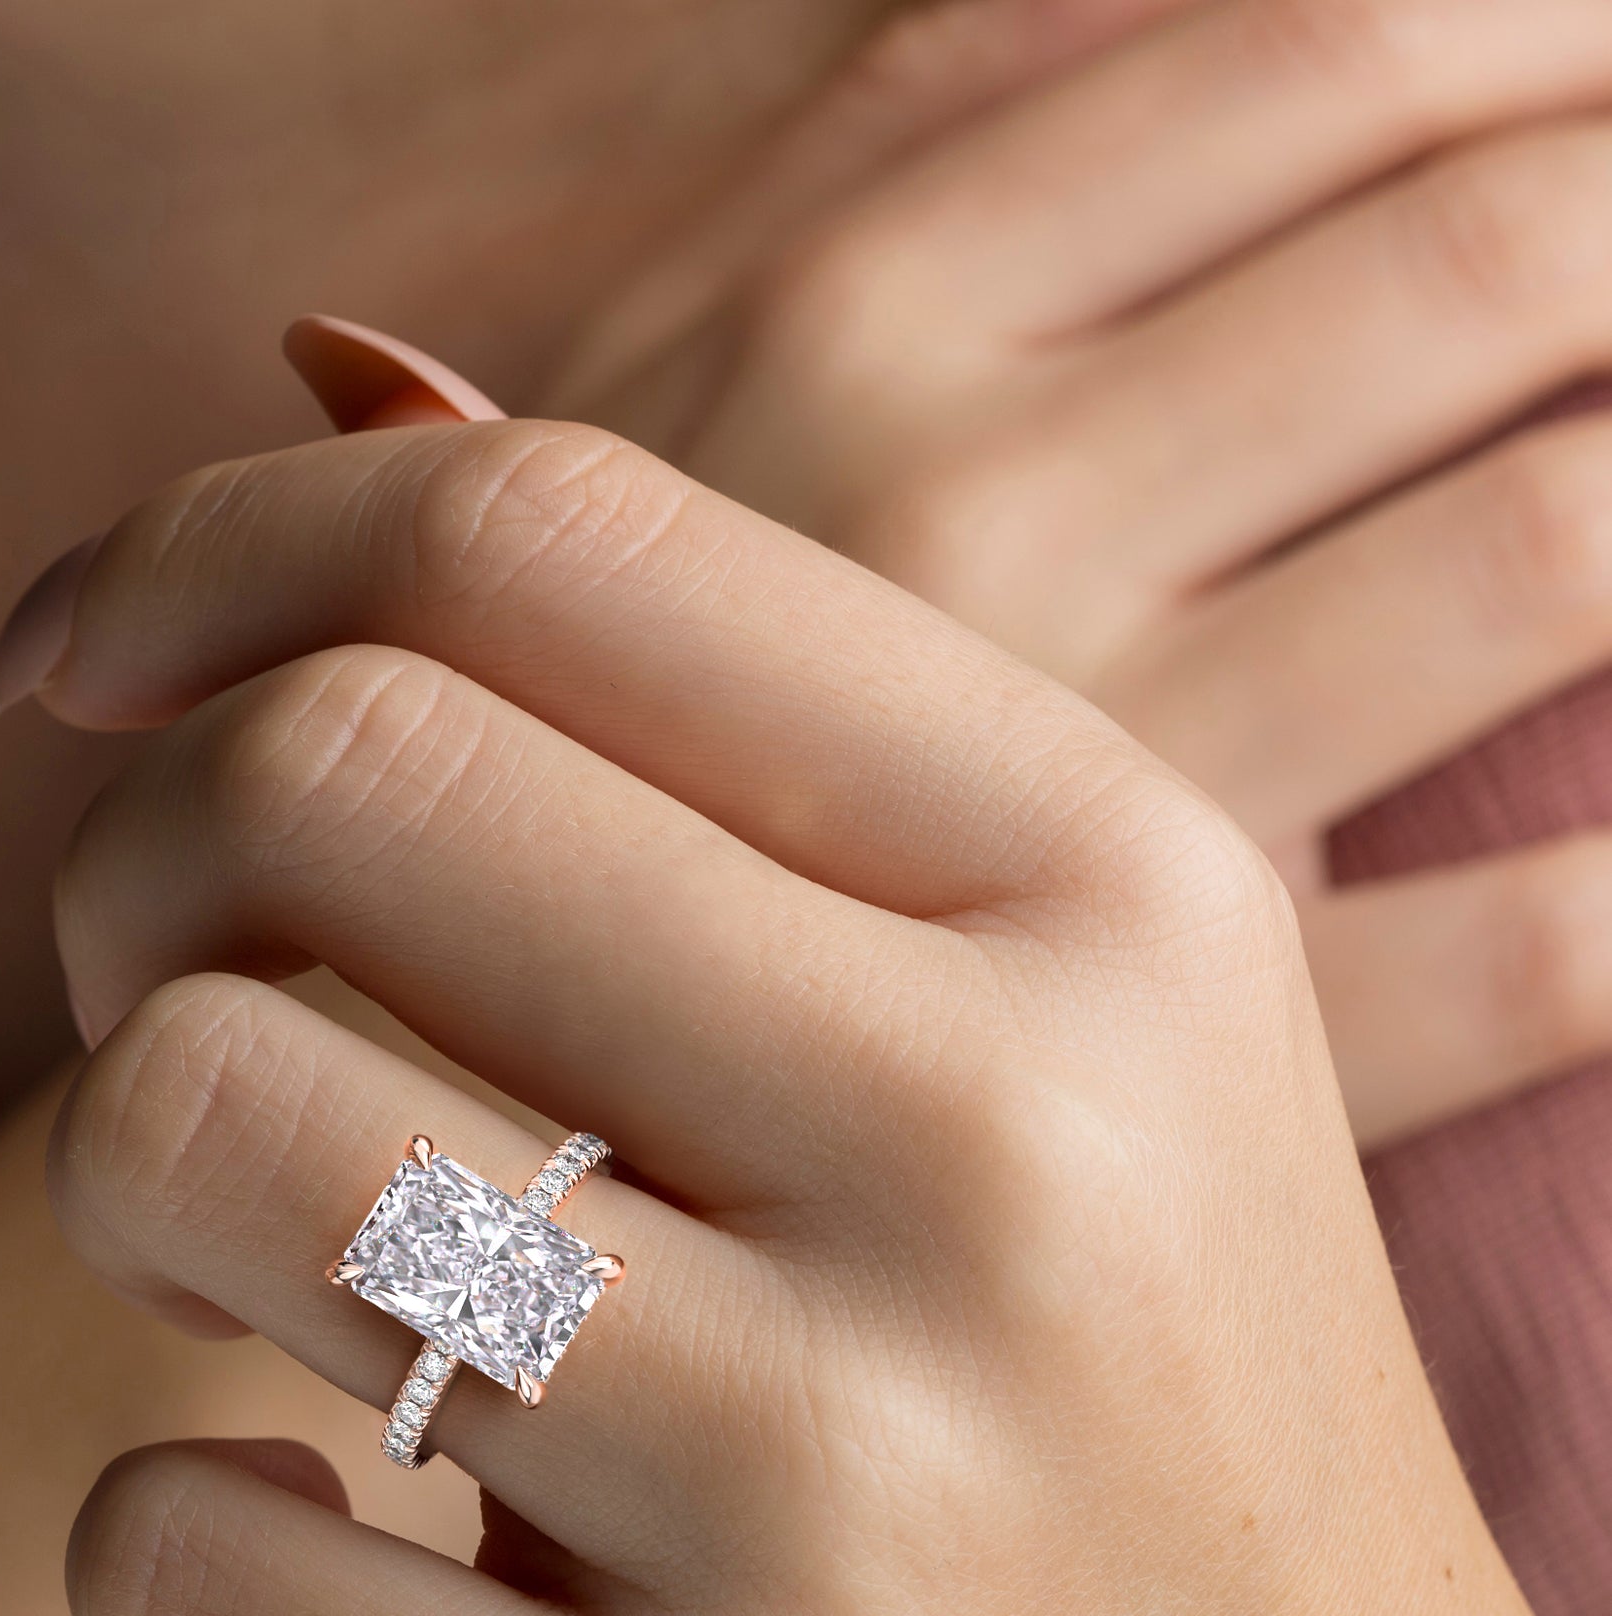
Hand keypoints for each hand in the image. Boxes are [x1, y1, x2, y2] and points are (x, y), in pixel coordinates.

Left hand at [7, 418, 1611, 1615]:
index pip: (552, 538)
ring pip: (188, 1123)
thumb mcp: (1041, 991)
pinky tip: (321, 1544)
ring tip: (252, 1253)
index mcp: (1105, 890)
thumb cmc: (1129, 1383)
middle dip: (128, 852)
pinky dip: (168, 1527)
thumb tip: (326, 375)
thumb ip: (706, 682)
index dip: (225, 539)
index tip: (83, 649)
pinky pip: (169, 1555)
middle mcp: (1010, 1155)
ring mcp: (848, 1503)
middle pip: (331, 773)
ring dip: (121, 1161)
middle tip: (164, 974)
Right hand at [553, 0, 1611, 1148]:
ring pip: (1555, 545)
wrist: (499, 1116)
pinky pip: (1546, 937)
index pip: (1303, 62)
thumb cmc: (576, 728)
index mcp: (836, 336)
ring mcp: (1087, 814)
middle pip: (1481, 261)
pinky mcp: (1198, 1074)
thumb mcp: (654, 389)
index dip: (1543, 25)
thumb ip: (870, 151)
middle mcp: (970, 529)